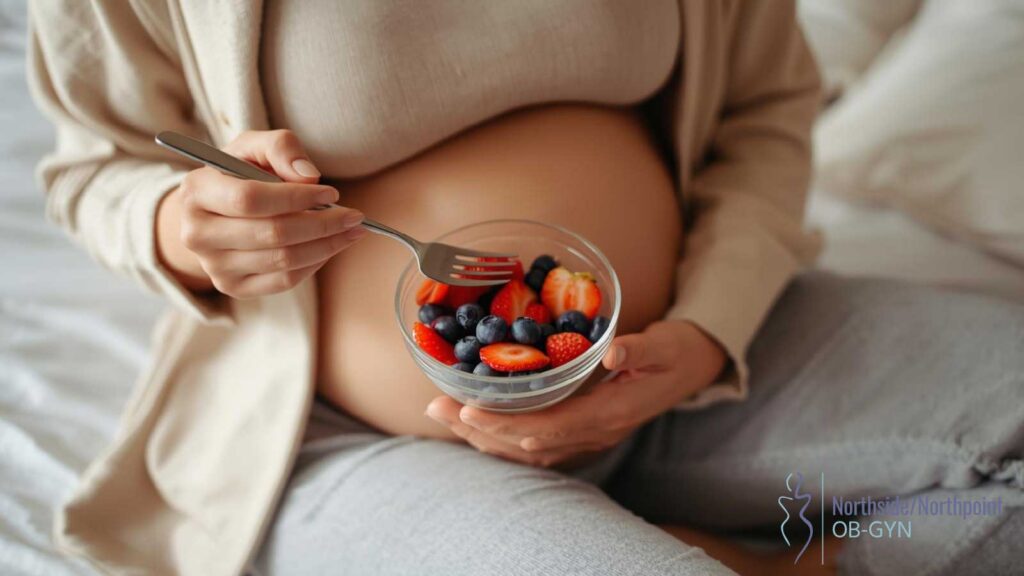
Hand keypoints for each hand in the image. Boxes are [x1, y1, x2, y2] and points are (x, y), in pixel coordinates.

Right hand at [156, 129, 365, 296]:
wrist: (211, 213)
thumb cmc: (238, 174)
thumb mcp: (254, 147)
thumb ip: (281, 147)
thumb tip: (309, 176)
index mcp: (197, 192)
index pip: (251, 199)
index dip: (296, 198)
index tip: (332, 194)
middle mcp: (197, 234)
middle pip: (271, 234)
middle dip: (322, 225)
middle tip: (355, 216)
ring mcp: (213, 266)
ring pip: (282, 261)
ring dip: (326, 246)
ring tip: (351, 231)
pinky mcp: (232, 287)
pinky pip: (283, 281)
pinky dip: (313, 264)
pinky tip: (329, 247)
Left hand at [425, 320, 727, 467]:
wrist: (694, 368)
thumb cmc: (676, 351)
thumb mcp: (664, 343)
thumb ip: (638, 348)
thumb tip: (611, 352)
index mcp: (611, 414)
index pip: (549, 427)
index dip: (506, 422)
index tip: (467, 407)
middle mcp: (595, 432)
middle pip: (526, 443)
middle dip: (479, 428)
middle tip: (436, 406)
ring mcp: (588, 435)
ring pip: (525, 449)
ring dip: (482, 436)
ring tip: (443, 414)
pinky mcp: (582, 429)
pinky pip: (533, 443)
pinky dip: (499, 437)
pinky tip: (473, 423)